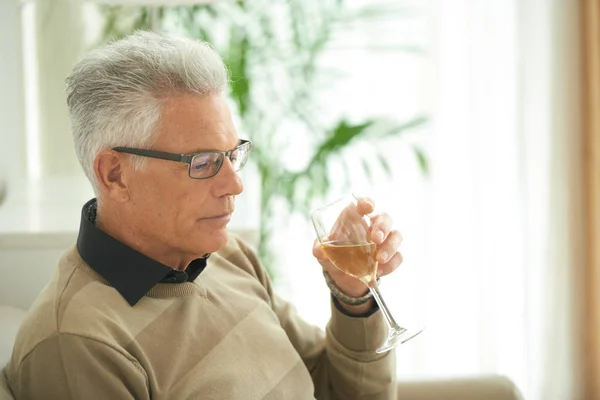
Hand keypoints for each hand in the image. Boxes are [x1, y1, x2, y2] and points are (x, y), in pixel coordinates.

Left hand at [312, 197, 403, 311]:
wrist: (343, 278)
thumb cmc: (334, 256)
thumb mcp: (323, 253)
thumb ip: (320, 249)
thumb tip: (319, 251)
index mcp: (354, 218)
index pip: (363, 203)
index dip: (367, 202)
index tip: (368, 207)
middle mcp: (372, 225)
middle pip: (385, 217)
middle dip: (382, 226)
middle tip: (376, 239)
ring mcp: (384, 240)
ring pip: (396, 235)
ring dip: (390, 246)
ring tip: (379, 259)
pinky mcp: (391, 256)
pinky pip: (398, 256)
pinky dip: (391, 264)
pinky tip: (379, 272)